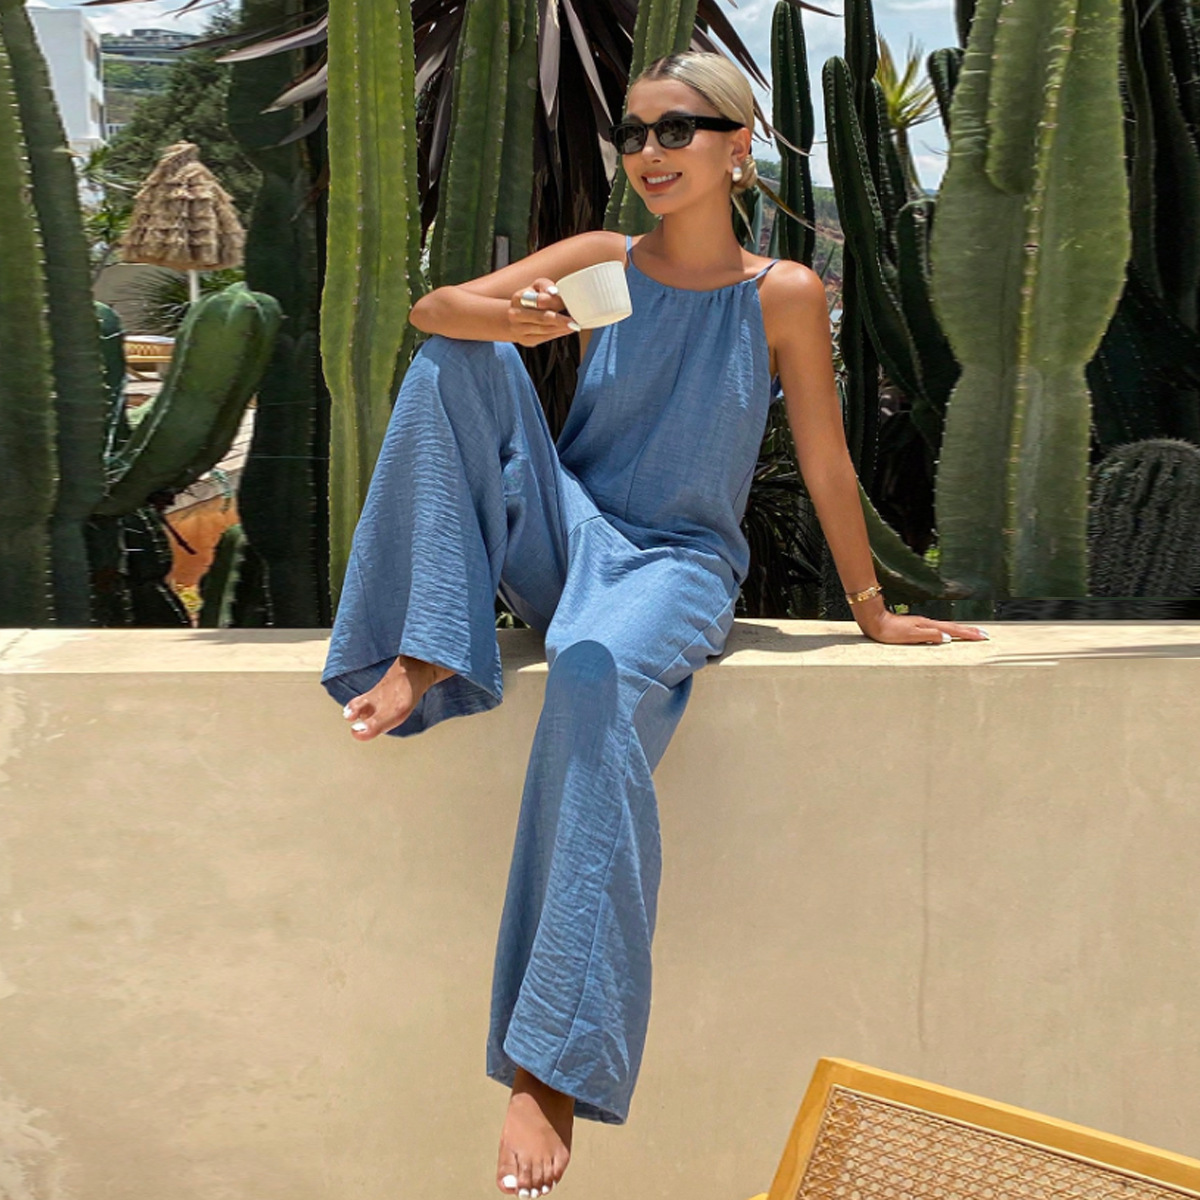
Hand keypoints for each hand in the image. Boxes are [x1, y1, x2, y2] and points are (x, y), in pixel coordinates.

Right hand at [507, 278, 580, 346]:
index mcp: (519, 298)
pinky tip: (566, 330)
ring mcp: (519, 329)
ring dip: (562, 328)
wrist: (515, 317)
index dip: (556, 302)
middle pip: (542, 318)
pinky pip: (545, 338)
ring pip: (545, 330)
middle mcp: (516, 314)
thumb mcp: (536, 287)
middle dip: (561, 320)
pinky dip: (558, 333)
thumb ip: (545, 285)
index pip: (540, 301)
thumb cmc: (530, 298)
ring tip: (575, 325)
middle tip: (575, 322)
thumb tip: (554, 292)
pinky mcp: (526, 340)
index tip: (568, 304)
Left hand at [857, 608, 989, 644]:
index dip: (968, 634)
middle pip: (952, 627)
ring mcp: (922, 624)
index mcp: (928, 626)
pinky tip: (947, 633)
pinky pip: (938, 628)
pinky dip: (948, 630)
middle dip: (969, 631)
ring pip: (946, 627)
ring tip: (971, 633)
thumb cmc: (890, 631)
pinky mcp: (917, 626)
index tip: (983, 637)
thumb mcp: (910, 635)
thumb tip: (948, 638)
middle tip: (984, 635)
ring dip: (960, 630)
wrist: (874, 621)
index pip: (953, 630)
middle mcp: (927, 623)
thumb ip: (929, 636)